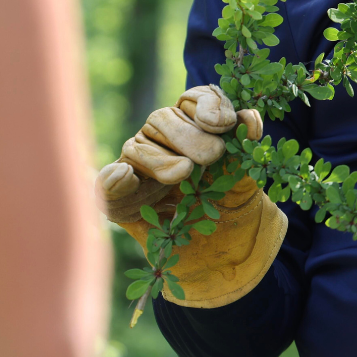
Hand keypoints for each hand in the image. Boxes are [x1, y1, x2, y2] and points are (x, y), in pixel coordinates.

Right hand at [95, 85, 286, 307]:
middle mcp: (162, 142)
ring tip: (184, 173)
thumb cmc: (233, 209)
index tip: (225, 125)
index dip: (207, 104)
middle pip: (163, 117)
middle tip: (212, 157)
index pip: (192, 99)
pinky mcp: (122, 202)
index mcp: (193, 128)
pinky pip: (106, 186)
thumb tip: (250, 118)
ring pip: (137, 147)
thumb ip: (246, 148)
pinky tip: (124, 176)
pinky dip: (112, 180)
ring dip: (161, 158)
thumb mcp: (245, 176)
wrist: (223, 257)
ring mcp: (139, 170)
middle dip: (189, 134)